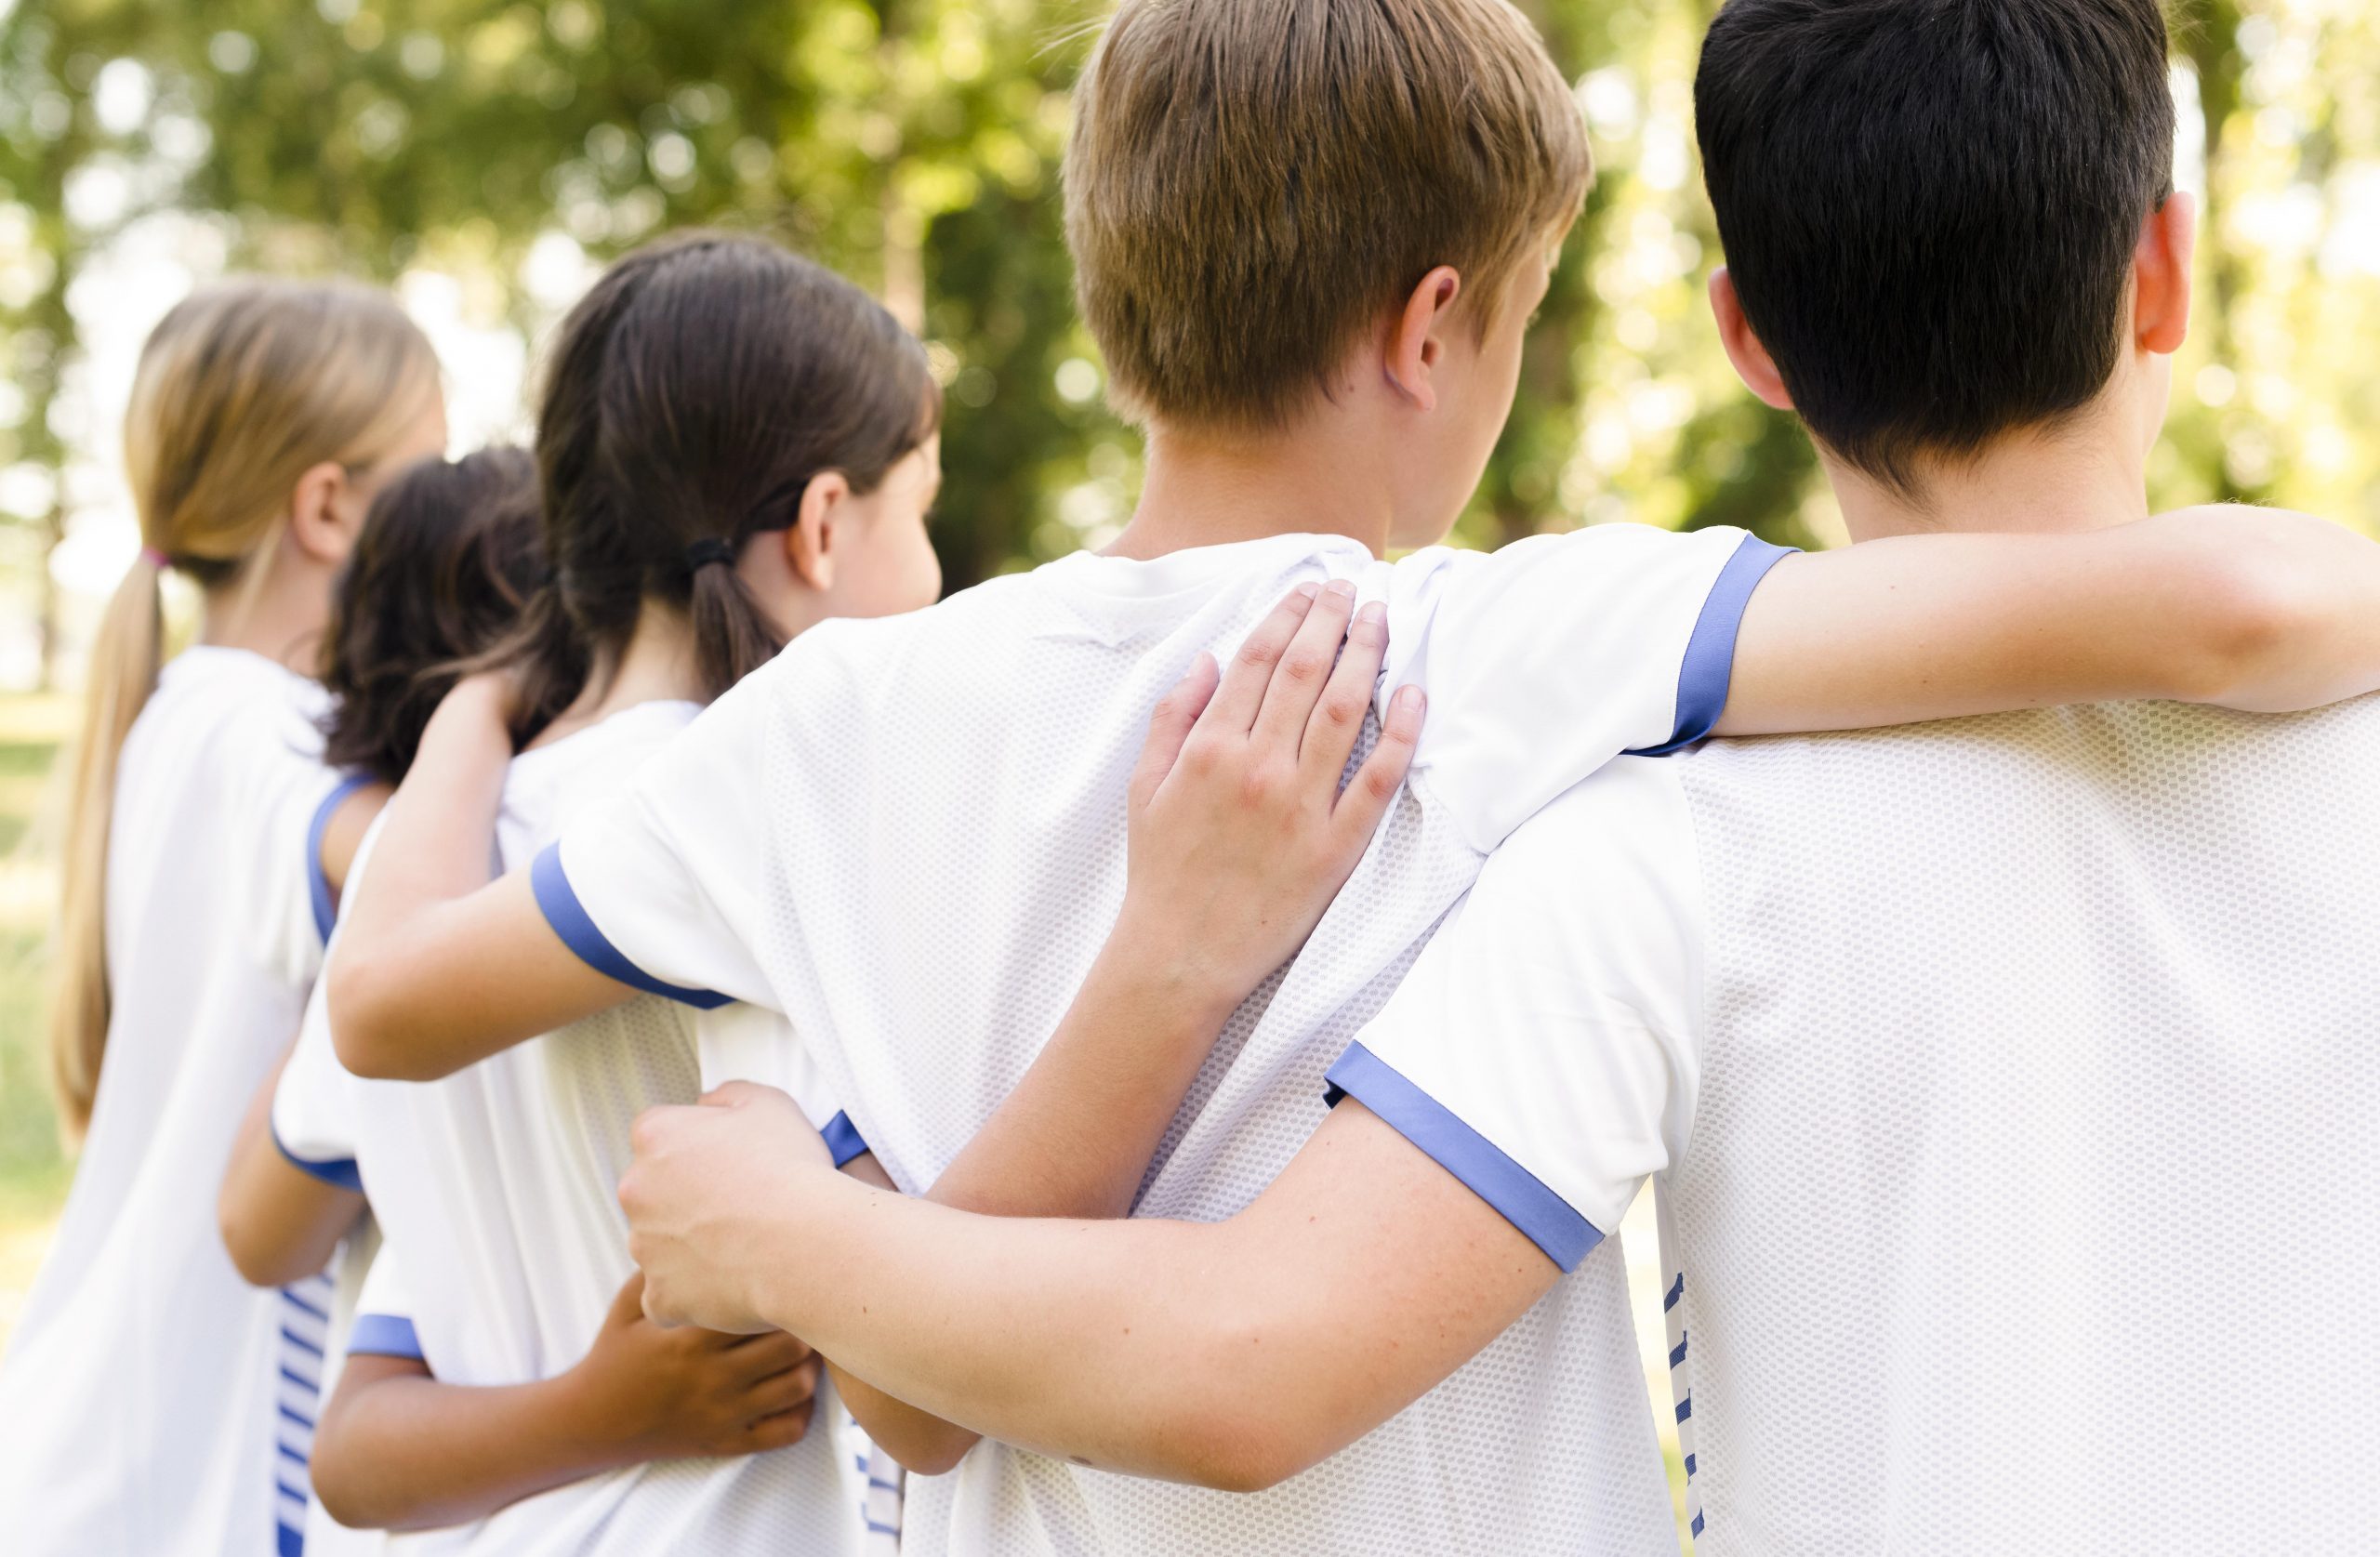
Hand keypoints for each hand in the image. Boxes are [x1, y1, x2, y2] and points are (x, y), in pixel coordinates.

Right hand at [567, 1269, 819, 1459]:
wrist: (592, 1422)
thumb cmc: (614, 1355)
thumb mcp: (629, 1306)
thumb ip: (662, 1270)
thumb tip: (700, 1224)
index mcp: (689, 1339)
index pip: (758, 1309)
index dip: (780, 1288)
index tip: (786, 1272)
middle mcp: (713, 1379)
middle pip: (790, 1346)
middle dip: (805, 1323)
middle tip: (806, 1305)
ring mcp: (724, 1414)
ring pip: (797, 1387)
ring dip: (809, 1364)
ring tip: (804, 1344)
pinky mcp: (729, 1442)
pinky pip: (787, 1432)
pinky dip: (802, 1410)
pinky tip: (793, 1387)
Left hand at [622, 1082, 833, 1334]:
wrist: (804, 1244)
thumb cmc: (789, 1173)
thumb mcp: (769, 1103)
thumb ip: (728, 1096)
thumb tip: (710, 1105)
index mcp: (656, 1136)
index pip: (658, 1134)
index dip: (694, 1146)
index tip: (724, 1159)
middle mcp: (637, 1189)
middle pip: (654, 1191)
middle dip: (686, 1197)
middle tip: (738, 1202)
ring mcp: (644, 1246)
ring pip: (661, 1243)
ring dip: (690, 1243)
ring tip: (743, 1243)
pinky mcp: (659, 1295)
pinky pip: (670, 1293)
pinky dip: (694, 1291)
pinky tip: (732, 1279)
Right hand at [1118, 580, 1424, 1011]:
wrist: (1178, 957)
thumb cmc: (1160, 873)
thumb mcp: (1144, 787)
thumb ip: (1173, 718)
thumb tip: (1206, 659)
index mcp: (1209, 748)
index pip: (1258, 659)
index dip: (1289, 615)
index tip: (1309, 590)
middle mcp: (1257, 767)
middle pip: (1307, 671)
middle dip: (1332, 619)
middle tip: (1353, 589)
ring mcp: (1299, 807)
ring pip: (1345, 710)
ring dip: (1367, 656)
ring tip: (1382, 620)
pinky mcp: (1334, 848)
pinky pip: (1377, 779)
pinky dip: (1401, 733)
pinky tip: (1415, 695)